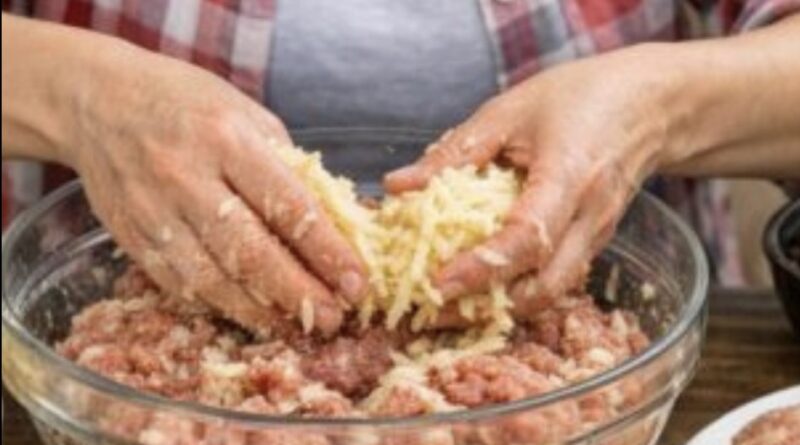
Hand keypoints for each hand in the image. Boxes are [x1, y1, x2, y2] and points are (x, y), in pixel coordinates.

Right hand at [62, 43, 366, 334]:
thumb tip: (330, 221)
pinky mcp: (130, 236)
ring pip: (212, 278)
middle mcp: (187, 177)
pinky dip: (217, 305)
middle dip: (298, 293)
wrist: (97, 102)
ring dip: (260, 310)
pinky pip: (179, 284)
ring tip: (295, 325)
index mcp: (227, 138)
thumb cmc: (185, 102)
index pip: (288, 206)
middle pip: (250, 252)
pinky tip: (248, 313)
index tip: (356, 282)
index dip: (327, 252)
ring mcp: (153, 211)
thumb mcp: (246, 113)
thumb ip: (286, 165)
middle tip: (332, 318)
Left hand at [385, 45, 682, 315]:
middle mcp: (589, 218)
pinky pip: (554, 282)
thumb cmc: (578, 97)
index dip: (482, 267)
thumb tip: (396, 186)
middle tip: (429, 311)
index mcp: (571, 175)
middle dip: (485, 308)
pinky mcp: (592, 245)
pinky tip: (479, 290)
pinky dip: (516, 294)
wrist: (649, 106)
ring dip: (498, 310)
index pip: (528, 237)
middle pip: (543, 287)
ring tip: (445, 310)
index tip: (437, 284)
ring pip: (549, 293)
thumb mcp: (509, 111)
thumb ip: (453, 152)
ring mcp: (596, 237)